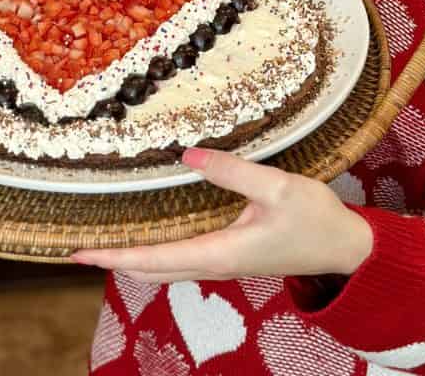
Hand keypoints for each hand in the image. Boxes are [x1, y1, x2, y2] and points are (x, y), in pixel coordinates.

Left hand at [70, 148, 372, 283]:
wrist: (345, 247)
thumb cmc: (315, 218)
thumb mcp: (276, 187)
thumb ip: (232, 172)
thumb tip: (188, 155)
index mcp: (221, 252)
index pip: (154, 258)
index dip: (115, 256)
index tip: (81, 253)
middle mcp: (216, 264)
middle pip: (152, 271)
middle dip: (115, 261)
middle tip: (79, 249)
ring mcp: (224, 264)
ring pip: (166, 269)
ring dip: (133, 259)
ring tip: (104, 244)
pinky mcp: (232, 256)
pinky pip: (182, 261)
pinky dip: (155, 254)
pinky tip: (150, 238)